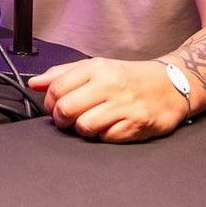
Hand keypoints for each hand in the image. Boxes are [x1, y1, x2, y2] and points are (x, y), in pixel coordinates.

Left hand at [27, 57, 187, 142]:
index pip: (56, 88)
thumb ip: (62, 74)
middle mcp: (110, 84)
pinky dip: (104, 136)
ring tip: (91, 122)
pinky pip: (106, 138)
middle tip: (68, 119)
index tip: (54, 106)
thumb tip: (34, 83)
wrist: (171, 84)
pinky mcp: (138, 123)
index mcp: (96, 68)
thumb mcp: (96, 67)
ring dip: (82, 129)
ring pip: (84, 127)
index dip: (49, 102)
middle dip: (61, 119)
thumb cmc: (129, 77)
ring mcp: (125, 105)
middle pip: (66, 109)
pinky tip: (111, 126)